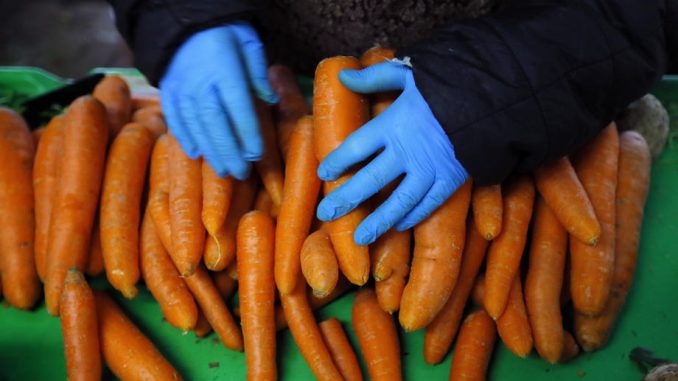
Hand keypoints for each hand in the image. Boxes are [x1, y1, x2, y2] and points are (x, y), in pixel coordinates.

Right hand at [160, 22, 277, 178]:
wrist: (187, 23)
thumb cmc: (227, 36)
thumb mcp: (248, 44)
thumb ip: (258, 72)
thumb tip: (269, 100)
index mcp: (224, 67)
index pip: (237, 106)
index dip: (247, 132)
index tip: (256, 154)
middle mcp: (199, 80)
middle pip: (213, 121)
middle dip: (228, 150)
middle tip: (240, 172)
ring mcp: (180, 87)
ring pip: (194, 124)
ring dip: (209, 150)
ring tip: (223, 170)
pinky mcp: (167, 92)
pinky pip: (174, 118)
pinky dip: (184, 137)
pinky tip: (196, 154)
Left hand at [316, 61, 467, 244]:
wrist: (493, 98)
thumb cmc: (448, 83)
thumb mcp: (409, 74)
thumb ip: (374, 77)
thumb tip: (343, 74)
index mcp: (392, 124)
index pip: (354, 147)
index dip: (337, 162)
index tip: (324, 173)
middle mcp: (406, 152)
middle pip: (369, 181)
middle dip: (345, 199)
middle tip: (326, 214)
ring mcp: (429, 170)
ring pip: (397, 203)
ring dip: (377, 221)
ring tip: (359, 238)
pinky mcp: (451, 181)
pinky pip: (428, 204)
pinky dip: (413, 216)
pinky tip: (399, 226)